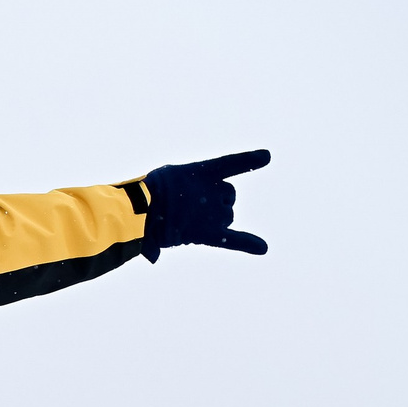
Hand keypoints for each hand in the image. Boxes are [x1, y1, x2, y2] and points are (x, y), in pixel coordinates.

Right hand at [140, 150, 269, 262]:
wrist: (141, 208)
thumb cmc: (145, 195)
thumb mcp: (161, 186)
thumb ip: (175, 198)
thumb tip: (160, 249)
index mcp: (203, 172)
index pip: (231, 164)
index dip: (249, 160)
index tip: (266, 157)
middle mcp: (214, 191)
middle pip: (228, 196)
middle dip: (216, 201)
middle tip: (191, 207)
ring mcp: (214, 213)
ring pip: (227, 216)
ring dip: (215, 219)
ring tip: (189, 222)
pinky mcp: (209, 234)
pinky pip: (233, 239)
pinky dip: (249, 244)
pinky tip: (262, 249)